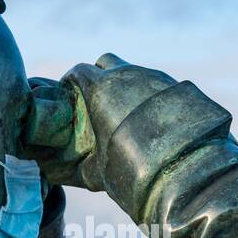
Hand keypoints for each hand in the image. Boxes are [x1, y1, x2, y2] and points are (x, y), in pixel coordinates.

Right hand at [22, 54, 178, 188]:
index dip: (71, 83)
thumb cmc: (132, 171)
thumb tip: (52, 174)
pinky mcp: (179, 87)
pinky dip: (150, 97)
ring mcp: (156, 78)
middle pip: (106, 64)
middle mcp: (127, 75)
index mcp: (101, 88)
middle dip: (99, 77)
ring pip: (134, 73)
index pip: (78, 71)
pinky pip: (157, 86)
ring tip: (128, 115)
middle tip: (98, 102)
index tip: (71, 96)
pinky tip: (154, 121)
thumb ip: (74, 166)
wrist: (185, 170)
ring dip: (127, 87)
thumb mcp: (96, 172)